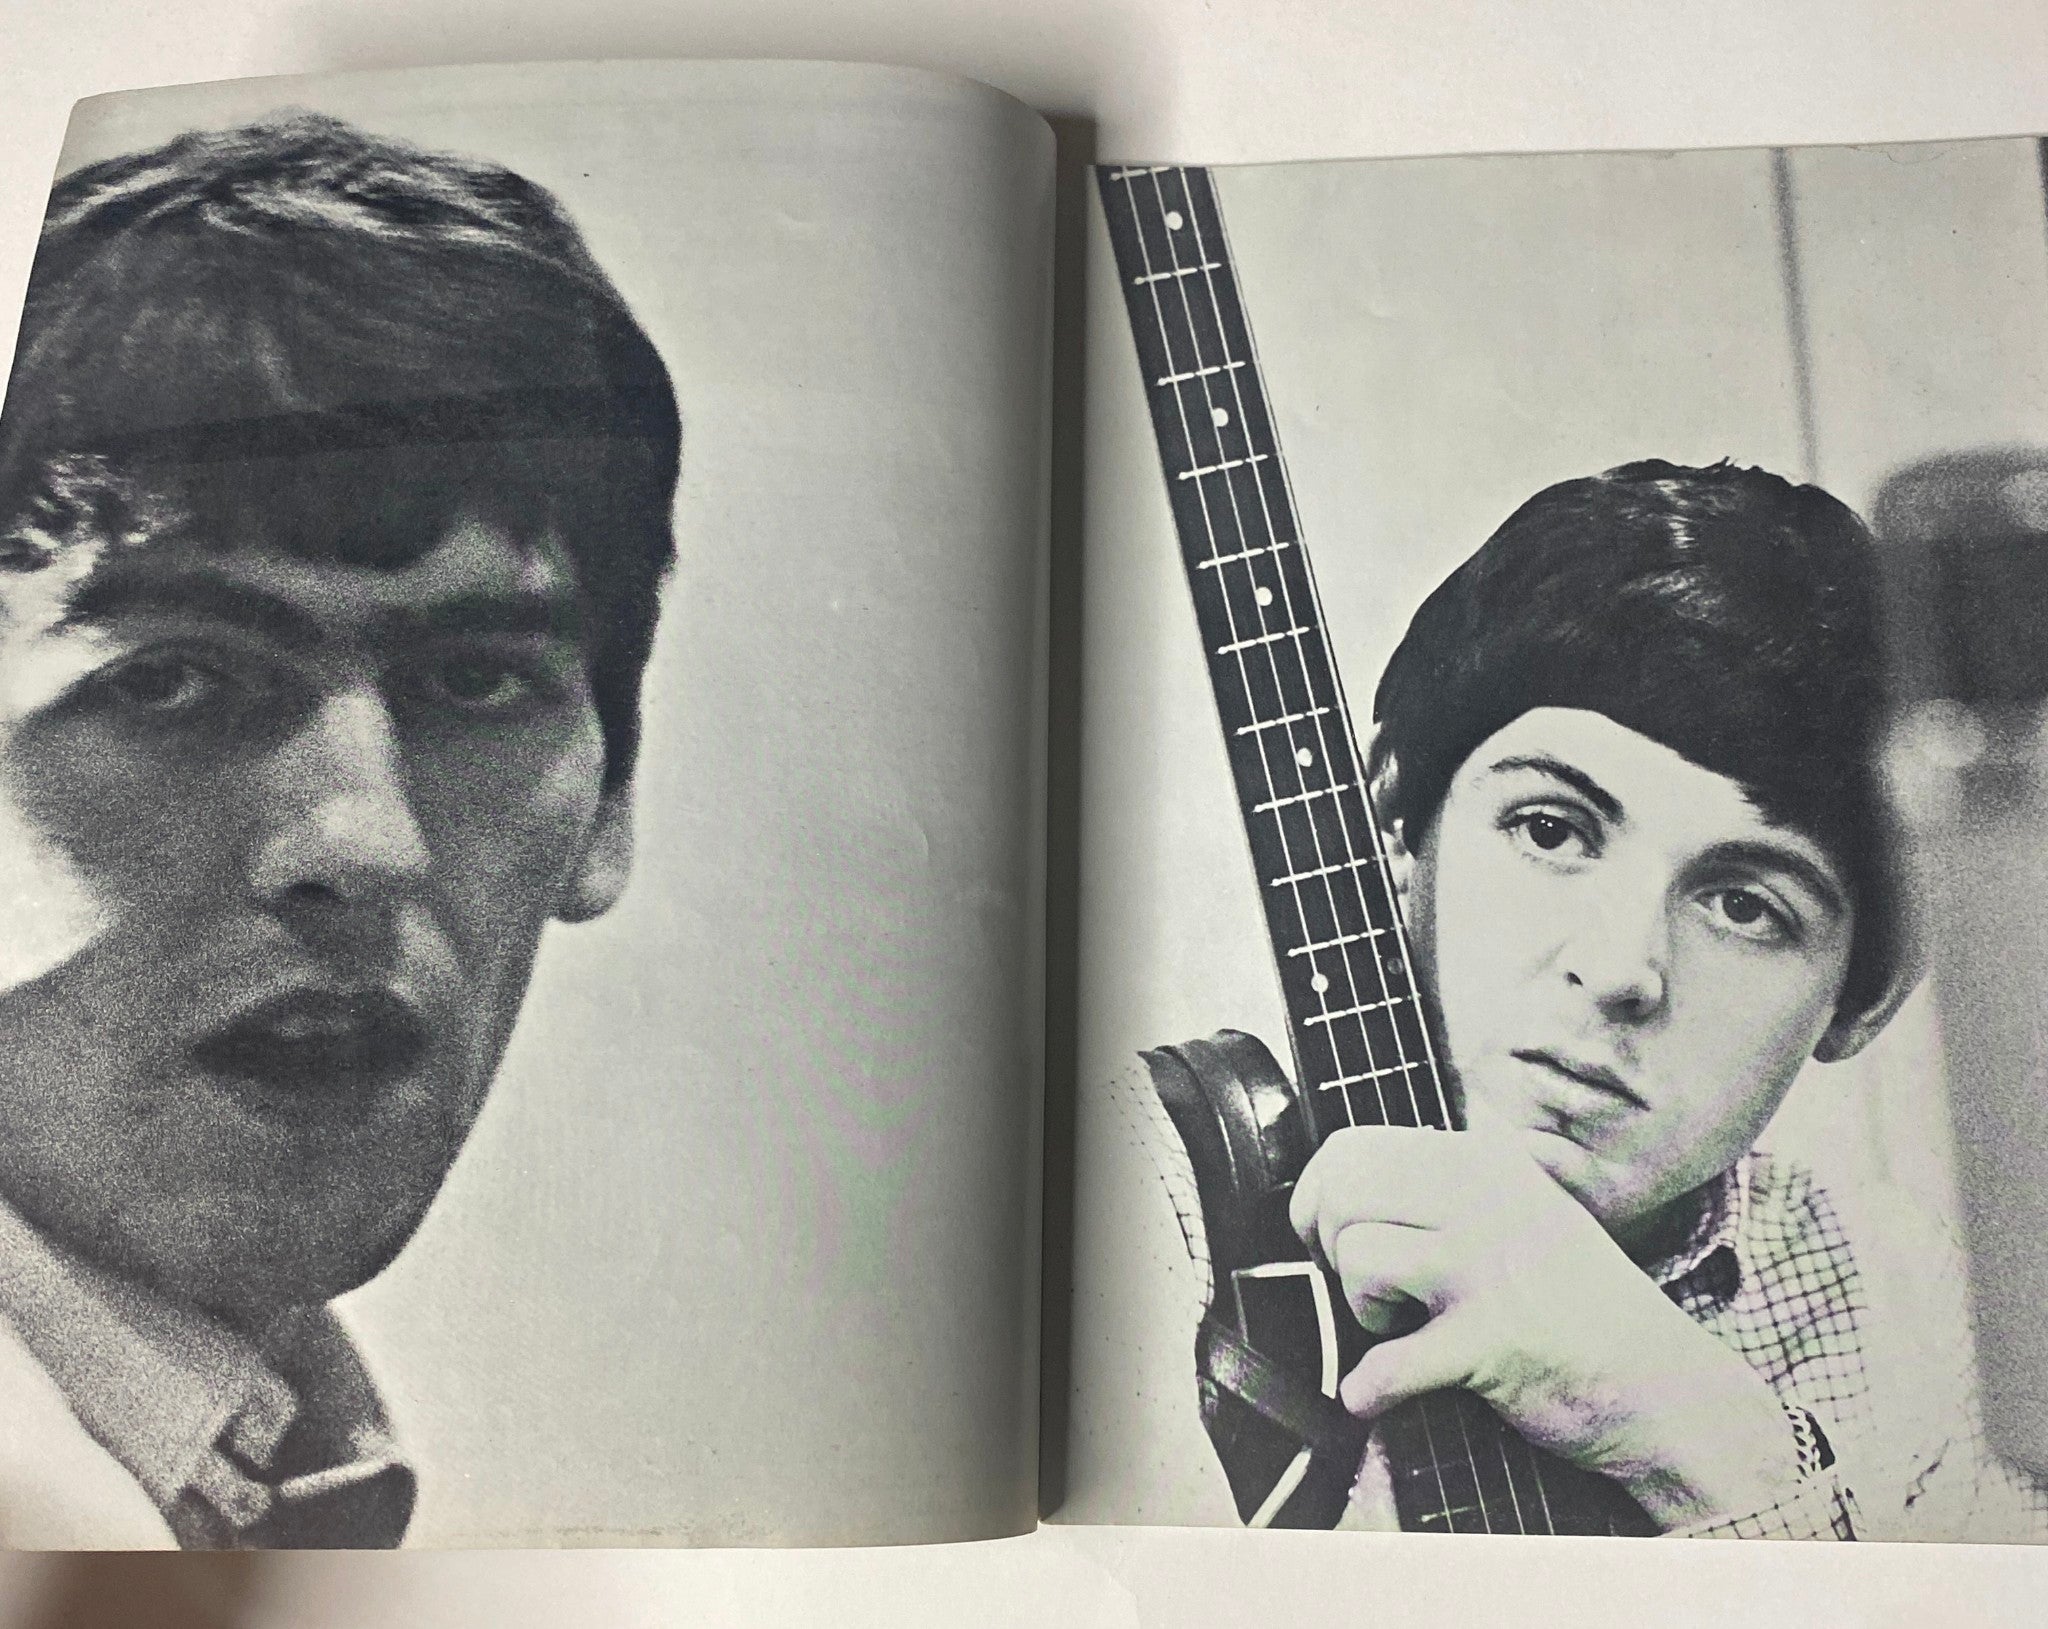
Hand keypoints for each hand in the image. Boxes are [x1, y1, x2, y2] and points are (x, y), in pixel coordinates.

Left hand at [1289, 1120, 1803, 1527]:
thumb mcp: (1522, 1209)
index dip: (1317, 1197)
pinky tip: (1372, 1394)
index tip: (1323, 1235)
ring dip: (1360, 1309)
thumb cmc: (1578, 1303)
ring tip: (1399, 1327)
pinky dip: (1370, 1388)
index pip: (1353, 1148)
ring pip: (1358, 1260)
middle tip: (1364, 1287)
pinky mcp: (1491, 1340)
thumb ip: (1448, 1184)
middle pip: (1344, 1196)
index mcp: (1483, 1164)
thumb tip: (1339, 1181)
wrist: (1664, 1386)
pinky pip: (1391, 1362)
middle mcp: (1485, 1201)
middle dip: (1331, 1249)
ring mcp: (1491, 1266)